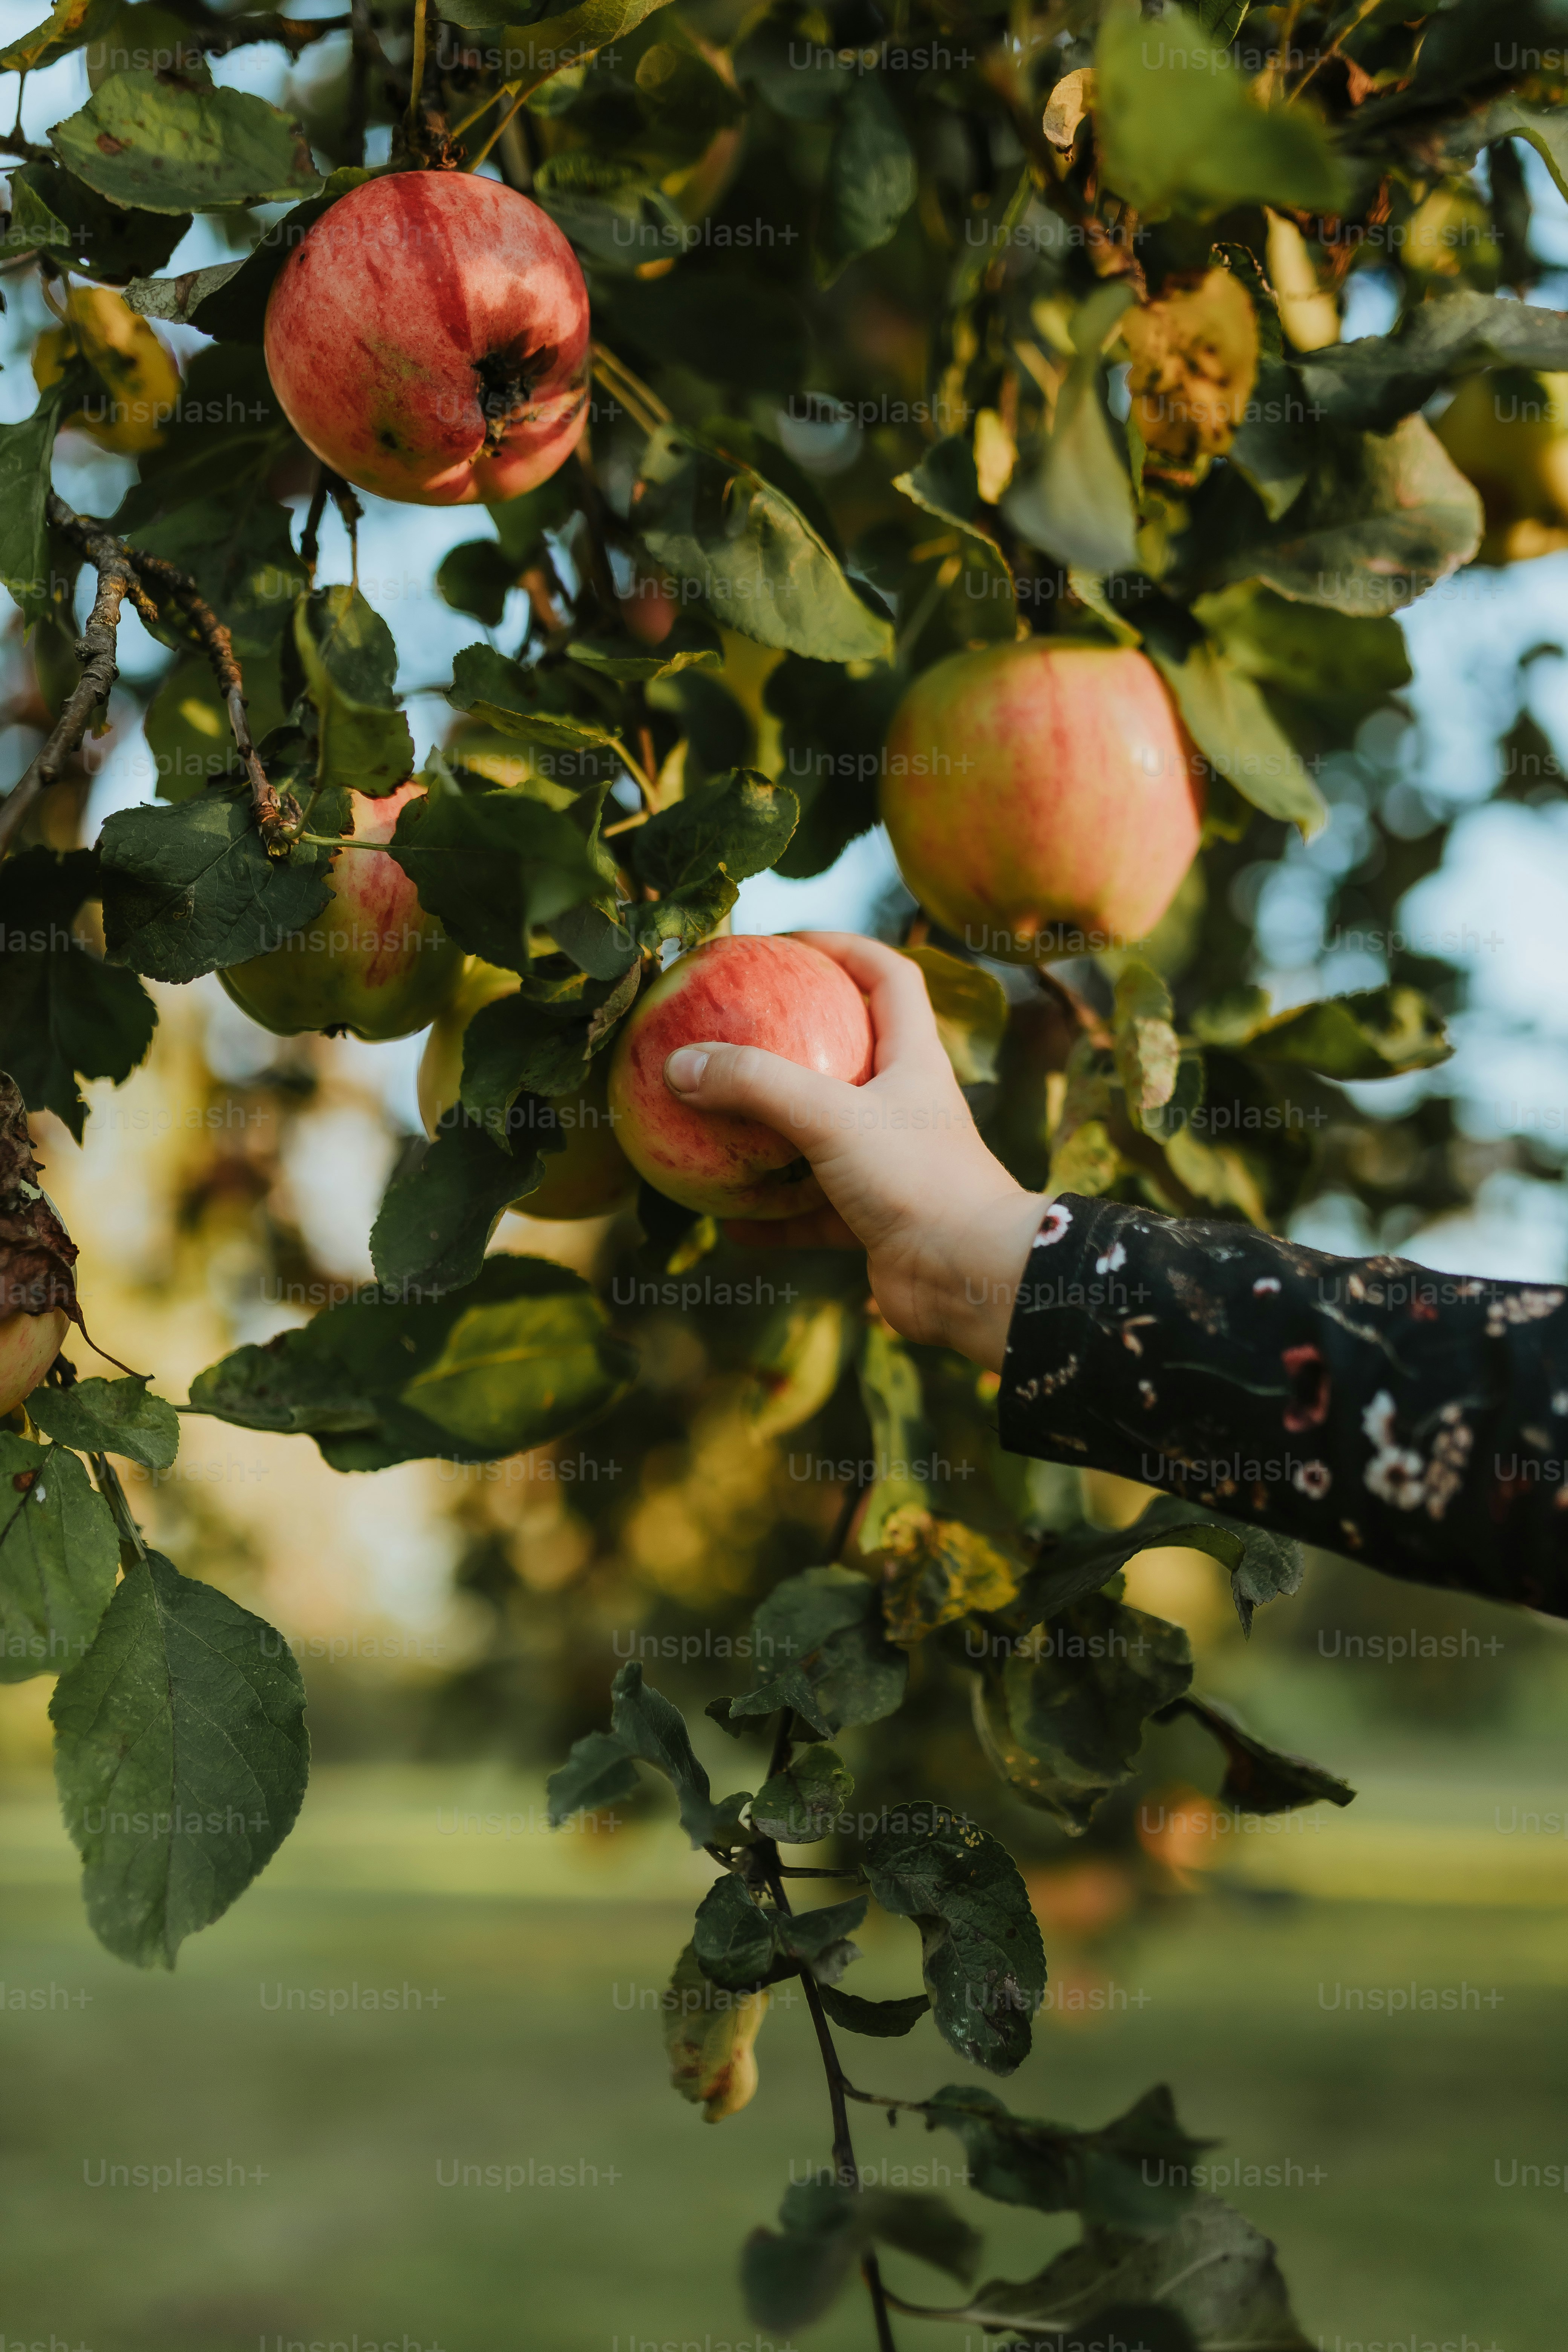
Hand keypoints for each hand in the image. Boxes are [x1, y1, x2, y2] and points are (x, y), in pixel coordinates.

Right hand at [661, 931, 1047, 1370]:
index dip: (844, 948)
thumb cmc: (919, 1181)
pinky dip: (773, 1216)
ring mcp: (890, 1165)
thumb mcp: (831, 1117)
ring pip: (824, 1137)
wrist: (973, 1278)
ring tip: (718, 1125)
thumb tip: (678, 1063)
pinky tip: (728, 1221)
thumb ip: (756, 1084)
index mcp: (912, 1061)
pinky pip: (812, 1212)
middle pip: (851, 1053)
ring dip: (775, 1133)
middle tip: (735, 1032)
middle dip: (796, 1041)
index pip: (888, 978)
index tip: (787, 943)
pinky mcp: (876, 1220)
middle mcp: (904, 1107)